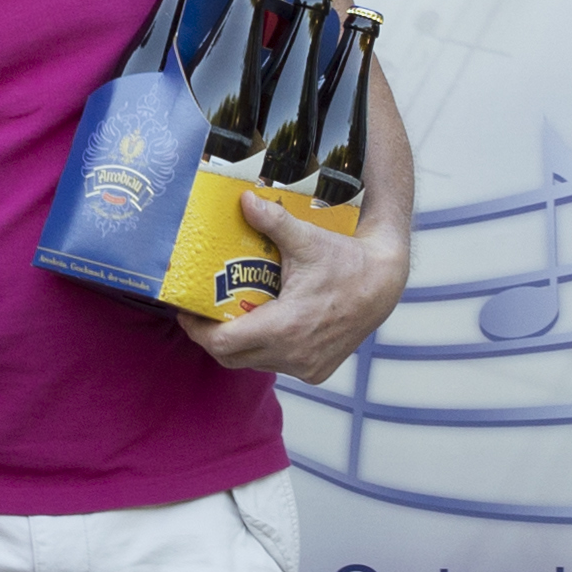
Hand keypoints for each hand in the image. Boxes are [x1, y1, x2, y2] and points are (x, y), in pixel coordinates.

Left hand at [189, 194, 410, 385]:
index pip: (223, 343)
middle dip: (212, 337)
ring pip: (254, 362)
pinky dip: (265, 350)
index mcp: (286, 327)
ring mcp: (306, 367)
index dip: (198, 330)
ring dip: (240, 344)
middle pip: (231, 357)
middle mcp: (294, 354)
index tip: (186, 312)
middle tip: (201, 313)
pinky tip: (262, 326)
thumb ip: (273, 221)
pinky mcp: (317, 371)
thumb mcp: (307, 239)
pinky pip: (277, 364)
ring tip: (229, 316)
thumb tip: (243, 199)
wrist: (385, 283)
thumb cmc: (346, 261)